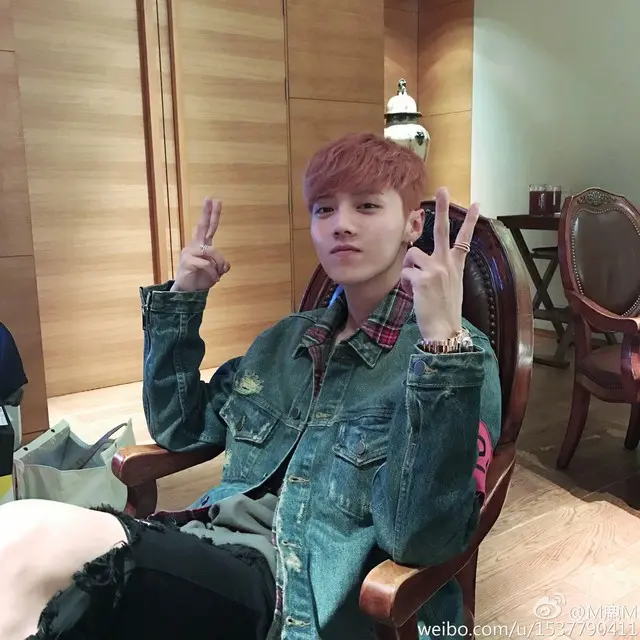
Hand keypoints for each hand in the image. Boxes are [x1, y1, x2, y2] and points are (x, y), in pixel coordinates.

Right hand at [171, 198, 230, 291]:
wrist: (187, 292)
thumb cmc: (200, 278)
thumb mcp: (216, 271)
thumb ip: (221, 265)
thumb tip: (225, 265)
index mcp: (201, 245)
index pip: (207, 227)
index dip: (211, 214)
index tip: (214, 200)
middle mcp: (194, 245)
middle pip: (202, 226)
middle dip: (207, 213)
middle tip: (211, 199)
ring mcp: (189, 252)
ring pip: (212, 251)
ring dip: (219, 264)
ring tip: (218, 275)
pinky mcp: (188, 261)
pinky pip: (207, 264)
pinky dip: (213, 273)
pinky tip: (214, 279)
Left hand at [401, 188, 478, 341]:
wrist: (444, 330)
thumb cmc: (444, 311)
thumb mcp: (449, 287)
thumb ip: (439, 271)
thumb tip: (420, 263)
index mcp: (455, 266)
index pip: (464, 239)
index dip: (469, 221)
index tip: (476, 203)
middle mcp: (447, 264)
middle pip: (443, 230)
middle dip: (443, 208)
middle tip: (442, 189)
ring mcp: (435, 269)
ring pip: (412, 254)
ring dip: (408, 269)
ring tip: (416, 285)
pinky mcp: (422, 278)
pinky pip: (405, 273)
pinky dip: (405, 284)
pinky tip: (414, 295)